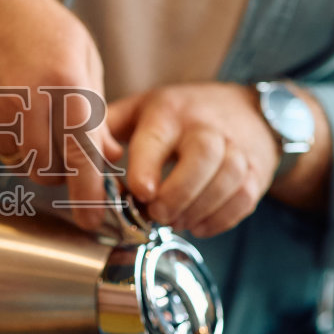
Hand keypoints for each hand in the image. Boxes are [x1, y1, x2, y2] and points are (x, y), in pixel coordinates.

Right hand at [0, 0, 123, 230]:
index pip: (81, 156)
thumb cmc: (37, 28)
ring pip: (23, 165)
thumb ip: (96, 112)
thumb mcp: (82, 56)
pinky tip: (8, 105)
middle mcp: (27, 104)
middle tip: (64, 148)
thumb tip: (108, 157)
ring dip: (35, 156)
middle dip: (63, 172)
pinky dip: (10, 142)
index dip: (89, 194)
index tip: (95, 220)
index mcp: (65, 86)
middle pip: (49, 171)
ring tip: (33, 116)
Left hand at [105, 83, 281, 238]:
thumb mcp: (143, 108)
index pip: (159, 136)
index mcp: (170, 111)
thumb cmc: (183, 114)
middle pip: (202, 157)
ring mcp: (237, 148)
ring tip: (176, 221)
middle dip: (178, 193)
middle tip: (158, 214)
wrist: (249, 111)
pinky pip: (243, 200)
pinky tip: (198, 224)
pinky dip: (220, 219)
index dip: (148, 165)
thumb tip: (77, 155)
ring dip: (198, 209)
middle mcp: (207, 127)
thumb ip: (109, 127)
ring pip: (226, 180)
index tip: (139, 192)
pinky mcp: (255, 172)